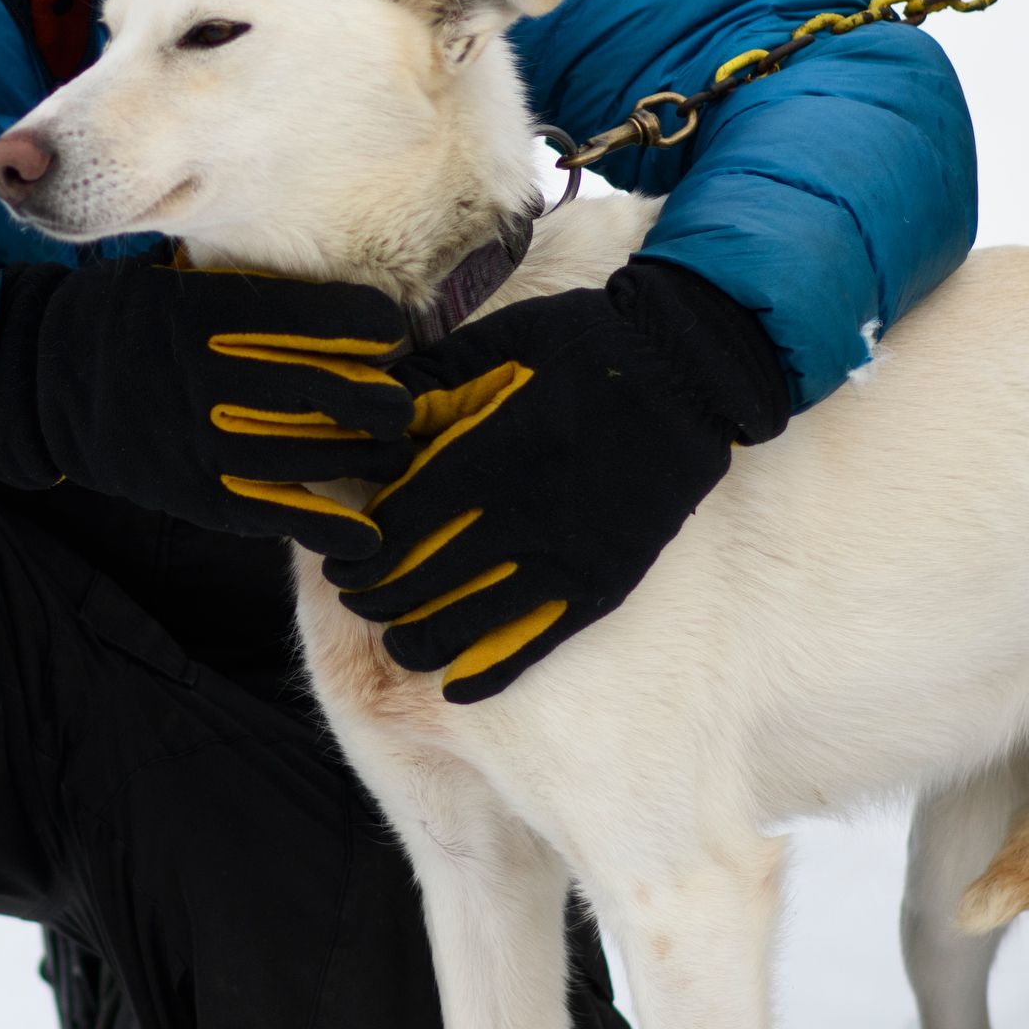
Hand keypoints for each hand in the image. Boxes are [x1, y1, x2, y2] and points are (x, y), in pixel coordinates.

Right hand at [0, 261, 415, 547]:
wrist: (52, 379)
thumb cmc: (134, 320)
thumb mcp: (186, 282)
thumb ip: (254, 291)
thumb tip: (339, 297)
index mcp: (217, 312)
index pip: (326, 317)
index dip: (374, 328)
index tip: (391, 334)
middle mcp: (217, 374)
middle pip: (336, 389)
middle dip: (384, 398)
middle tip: (402, 402)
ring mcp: (207, 439)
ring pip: (318, 452)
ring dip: (371, 456)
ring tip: (395, 451)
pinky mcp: (200, 494)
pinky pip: (282, 514)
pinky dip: (334, 529)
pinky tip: (369, 535)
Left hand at [324, 262, 788, 700]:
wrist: (687, 369)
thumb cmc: (586, 344)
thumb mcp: (500, 342)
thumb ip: (430, 382)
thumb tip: (369, 416)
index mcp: (485, 456)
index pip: (394, 529)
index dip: (359, 555)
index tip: (341, 564)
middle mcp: (517, 516)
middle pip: (418, 581)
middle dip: (376, 598)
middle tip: (360, 599)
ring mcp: (563, 556)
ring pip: (466, 623)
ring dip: (419, 641)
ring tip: (398, 642)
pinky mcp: (602, 582)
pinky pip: (534, 643)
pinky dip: (488, 672)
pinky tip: (455, 686)